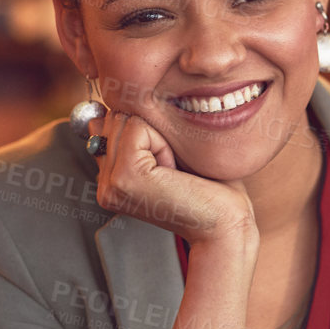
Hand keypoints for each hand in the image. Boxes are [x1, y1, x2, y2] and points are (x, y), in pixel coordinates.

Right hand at [88, 107, 257, 247]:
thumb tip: (106, 105)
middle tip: (172, 169)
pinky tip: (172, 171)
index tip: (167, 164)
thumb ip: (137, 132)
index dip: (146, 130)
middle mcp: (104, 183)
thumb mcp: (169, 151)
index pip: (109, 121)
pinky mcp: (124, 178)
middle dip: (151, 132)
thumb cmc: (209, 187)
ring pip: (124, 119)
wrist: (225, 223)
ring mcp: (110, 182)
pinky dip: (163, 142)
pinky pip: (137, 128)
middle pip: (115, 117)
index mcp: (111, 178)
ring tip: (172, 171)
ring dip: (158, 137)